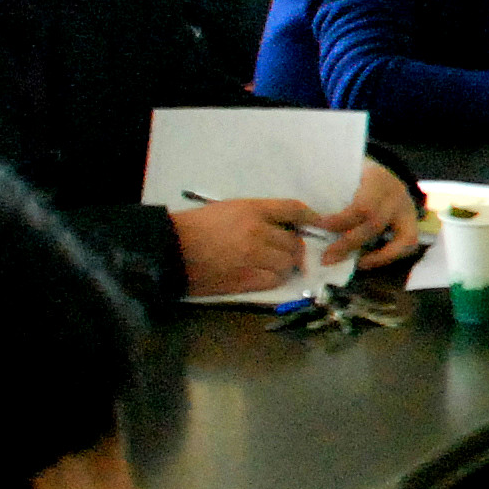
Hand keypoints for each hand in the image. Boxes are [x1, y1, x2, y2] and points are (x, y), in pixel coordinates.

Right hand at [173, 198, 315, 296]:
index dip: (310, 216)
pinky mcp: (245, 279)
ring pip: (287, 263)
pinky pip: (274, 280)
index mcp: (252, 210)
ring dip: (286, 264)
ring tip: (275, 263)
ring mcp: (253, 257)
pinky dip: (275, 278)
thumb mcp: (229, 208)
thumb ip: (259, 215)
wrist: (170, 249)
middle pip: (294, 241)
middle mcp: (257, 232)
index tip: (317, 223)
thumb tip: (286, 227)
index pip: (293, 208)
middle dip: (294, 247)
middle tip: (286, 250)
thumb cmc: (197, 226)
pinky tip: (267, 274)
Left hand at [322, 159, 422, 269]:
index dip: (341, 221)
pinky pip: (407, 245)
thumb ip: (331, 192)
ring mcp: (408, 210)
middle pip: (376, 225)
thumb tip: (308, 217)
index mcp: (377, 179)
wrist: (382, 172)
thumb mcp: (344, 174)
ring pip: (402, 239)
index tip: (319, 227)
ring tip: (354, 265)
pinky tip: (366, 261)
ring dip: (376, 257)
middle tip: (326, 257)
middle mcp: (397, 195)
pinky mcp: (413, 223)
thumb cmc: (355, 174)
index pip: (363, 206)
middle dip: (349, 244)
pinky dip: (388, 257)